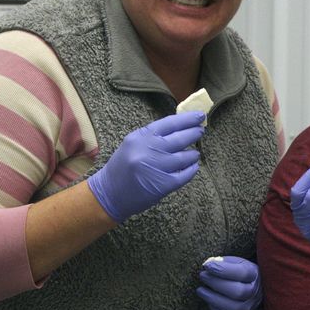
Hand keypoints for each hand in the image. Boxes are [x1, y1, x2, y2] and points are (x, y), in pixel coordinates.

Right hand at [87, 112, 203, 222]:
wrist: (109, 193)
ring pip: (185, 157)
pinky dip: (192, 170)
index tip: (200, 115)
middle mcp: (149, 150)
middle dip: (194, 133)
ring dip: (193, 154)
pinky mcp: (163, 185)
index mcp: (140, 137)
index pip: (170, 123)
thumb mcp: (133, 143)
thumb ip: (154, 135)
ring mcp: (157, 168)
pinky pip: (185, 175)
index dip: (187, 119)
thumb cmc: (123, 166)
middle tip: (200, 131)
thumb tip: (181, 126)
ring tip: (195, 153)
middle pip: (180, 139)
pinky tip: (193, 166)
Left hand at [197, 256, 262, 309]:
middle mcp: (256, 293)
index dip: (223, 269)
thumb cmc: (240, 274)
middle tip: (203, 276)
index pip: (242, 273)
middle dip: (216, 283)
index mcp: (256, 274)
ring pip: (233, 308)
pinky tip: (210, 303)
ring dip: (213, 299)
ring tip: (201, 290)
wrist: (253, 291)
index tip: (207, 265)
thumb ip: (224, 262)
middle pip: (237, 292)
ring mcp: (252, 308)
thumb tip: (208, 264)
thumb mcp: (236, 263)